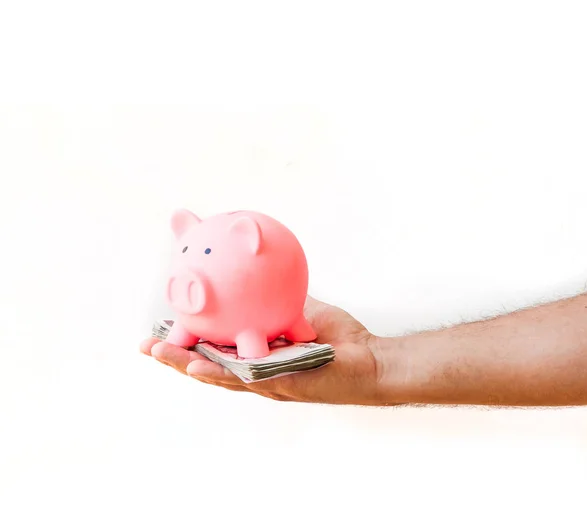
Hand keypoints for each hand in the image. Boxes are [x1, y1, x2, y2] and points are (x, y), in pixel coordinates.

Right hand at [140, 296, 385, 404]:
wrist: (371, 360)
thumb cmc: (338, 339)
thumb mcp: (301, 309)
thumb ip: (278, 296)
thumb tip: (259, 267)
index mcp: (257, 356)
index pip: (216, 347)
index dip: (189, 341)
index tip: (162, 327)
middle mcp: (256, 373)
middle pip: (209, 365)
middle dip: (177, 356)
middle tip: (147, 345)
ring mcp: (267, 383)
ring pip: (219, 376)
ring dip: (188, 365)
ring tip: (161, 354)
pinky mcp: (282, 387)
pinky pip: (248, 379)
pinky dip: (222, 373)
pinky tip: (200, 365)